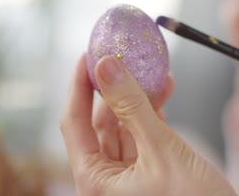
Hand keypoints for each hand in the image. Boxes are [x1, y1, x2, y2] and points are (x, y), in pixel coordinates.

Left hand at [60, 55, 235, 195]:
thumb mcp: (161, 150)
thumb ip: (132, 107)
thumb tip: (107, 66)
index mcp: (96, 182)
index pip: (75, 124)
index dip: (79, 87)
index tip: (87, 56)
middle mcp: (108, 179)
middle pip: (101, 123)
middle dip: (116, 89)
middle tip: (126, 57)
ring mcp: (130, 174)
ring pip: (127, 125)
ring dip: (140, 98)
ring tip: (155, 72)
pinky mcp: (151, 169)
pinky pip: (145, 134)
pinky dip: (154, 112)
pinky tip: (164, 91)